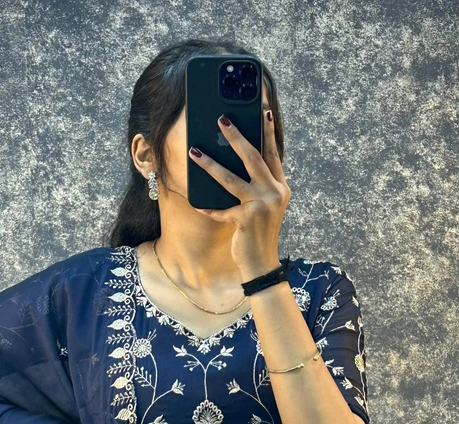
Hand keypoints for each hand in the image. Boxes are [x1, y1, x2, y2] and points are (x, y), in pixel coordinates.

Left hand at [188, 108, 290, 278]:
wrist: (262, 264)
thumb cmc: (259, 235)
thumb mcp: (264, 208)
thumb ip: (256, 187)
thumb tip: (235, 166)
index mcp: (280, 187)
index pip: (273, 154)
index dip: (268, 132)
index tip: (264, 110)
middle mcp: (274, 193)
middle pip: (253, 158)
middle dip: (236, 137)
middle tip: (221, 120)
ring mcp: (261, 205)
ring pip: (231, 179)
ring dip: (210, 165)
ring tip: (194, 152)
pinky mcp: (246, 219)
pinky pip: (221, 210)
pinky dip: (208, 209)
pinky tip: (196, 204)